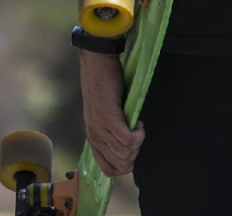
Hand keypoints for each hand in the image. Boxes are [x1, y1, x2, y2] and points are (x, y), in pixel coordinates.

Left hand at [79, 50, 144, 176]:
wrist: (97, 63)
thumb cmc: (104, 85)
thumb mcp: (104, 114)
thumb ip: (111, 131)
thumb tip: (127, 147)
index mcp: (93, 137)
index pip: (109, 169)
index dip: (126, 163)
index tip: (132, 146)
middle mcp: (94, 135)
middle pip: (120, 164)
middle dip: (135, 154)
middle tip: (137, 135)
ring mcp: (100, 127)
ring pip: (124, 154)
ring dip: (137, 143)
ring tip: (137, 126)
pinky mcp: (108, 117)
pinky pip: (127, 140)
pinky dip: (138, 134)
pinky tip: (138, 122)